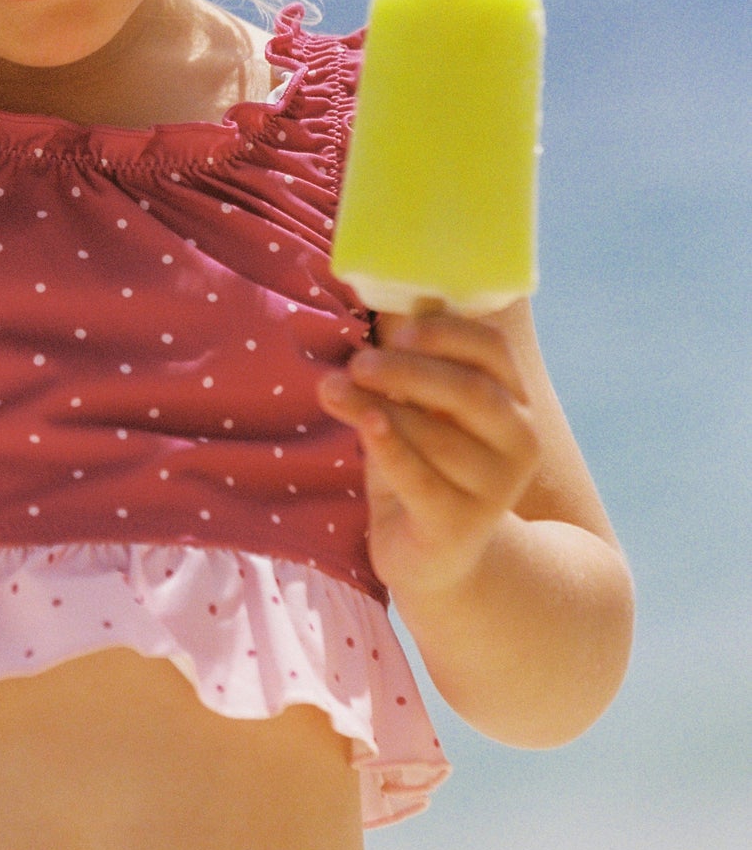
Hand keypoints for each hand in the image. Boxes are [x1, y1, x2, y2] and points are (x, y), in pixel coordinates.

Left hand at [316, 309, 540, 603]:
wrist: (435, 557)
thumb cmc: (425, 467)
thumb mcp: (421, 410)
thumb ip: (417, 360)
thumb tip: (409, 292)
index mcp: (514, 403)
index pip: (492, 352)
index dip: (445, 333)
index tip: (396, 330)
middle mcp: (518, 444)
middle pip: (470, 391)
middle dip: (409, 370)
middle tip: (358, 362)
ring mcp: (494, 490)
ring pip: (437, 436)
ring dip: (378, 405)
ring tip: (331, 389)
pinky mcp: (459, 526)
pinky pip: (422, 479)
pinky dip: (391, 448)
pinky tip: (365, 422)